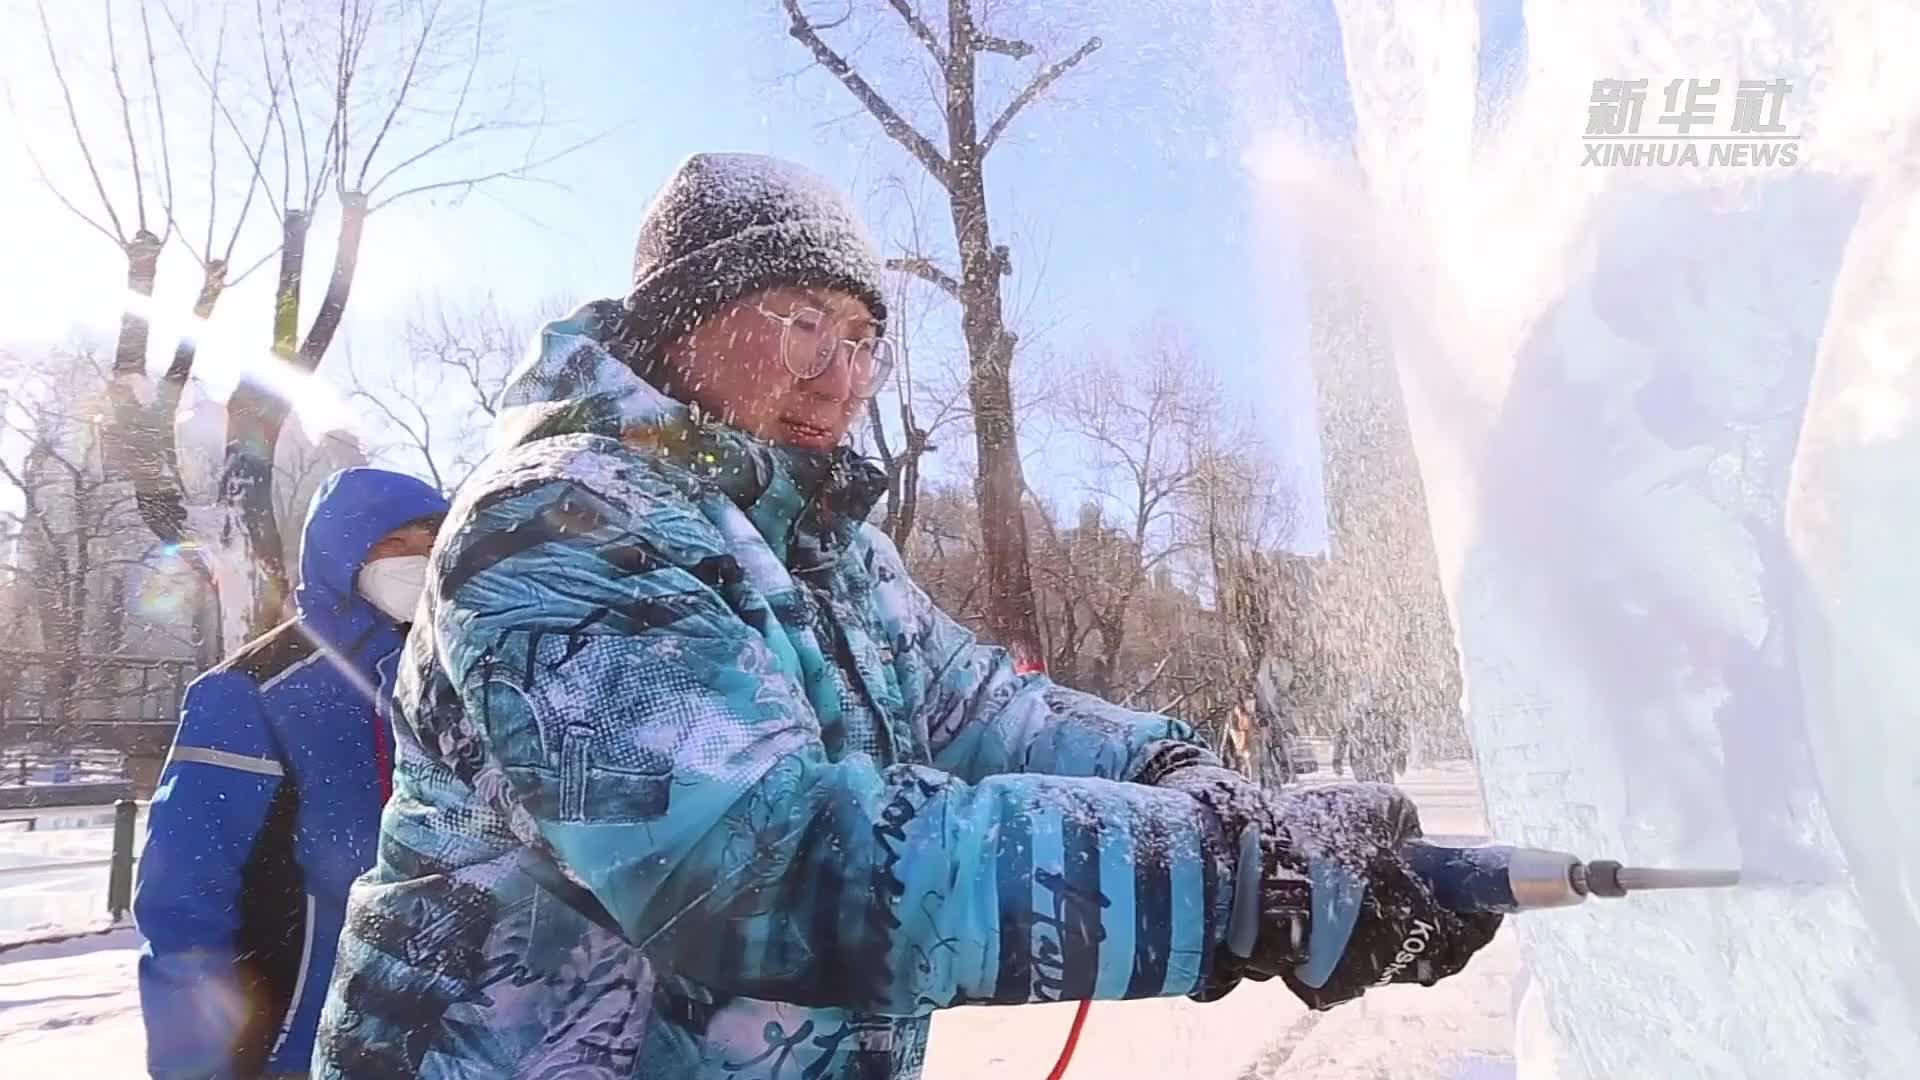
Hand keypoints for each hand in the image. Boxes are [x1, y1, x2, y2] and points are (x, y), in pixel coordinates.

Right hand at [1137, 743, 1500, 1008]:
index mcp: (1420, 922)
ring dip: (1392, 925)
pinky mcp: (1311, 980)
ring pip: (1388, 955)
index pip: (1474, 925)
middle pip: (1433, 950)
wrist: (1235, 875)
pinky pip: (1347, 958)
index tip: (1482, 886)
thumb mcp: (1375, 808)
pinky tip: (1333, 904)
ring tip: (1371, 887)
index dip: (1482, 903)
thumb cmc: (1313, 840)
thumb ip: (1404, 823)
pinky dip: (1352, 935)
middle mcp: (1391, 960)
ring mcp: (1349, 976)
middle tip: (1429, 887)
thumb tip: (1408, 834)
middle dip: (1437, 918)